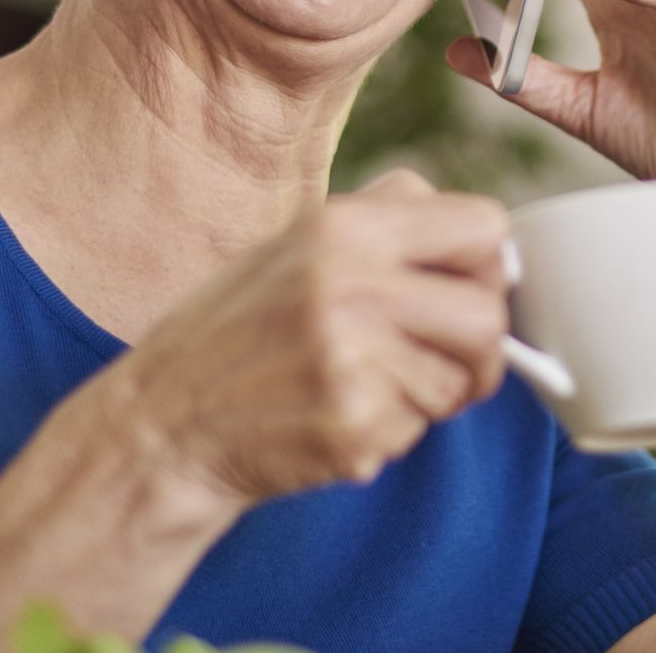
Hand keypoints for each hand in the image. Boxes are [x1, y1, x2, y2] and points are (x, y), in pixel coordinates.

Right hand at [113, 170, 510, 503]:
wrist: (162, 422)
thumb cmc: (239, 331)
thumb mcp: (299, 244)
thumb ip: (388, 224)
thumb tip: (493, 240)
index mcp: (344, 225)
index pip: (483, 226)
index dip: (490, 265)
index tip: (469, 290)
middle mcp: (351, 284)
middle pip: (487, 315)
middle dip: (480, 348)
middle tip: (445, 362)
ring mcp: (351, 359)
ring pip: (461, 381)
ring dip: (432, 395)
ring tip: (370, 386)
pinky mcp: (351, 426)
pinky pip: (419, 429)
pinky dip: (393, 431)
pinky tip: (339, 417)